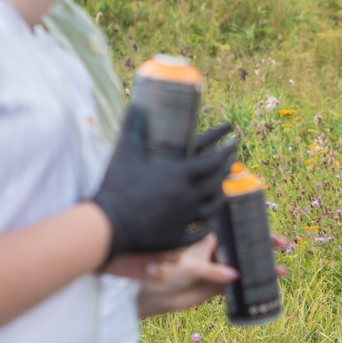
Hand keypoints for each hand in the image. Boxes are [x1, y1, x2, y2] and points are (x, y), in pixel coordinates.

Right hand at [92, 112, 236, 258]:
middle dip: (226, 168)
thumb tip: (135, 105)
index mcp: (180, 174)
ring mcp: (185, 218)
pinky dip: (207, 225)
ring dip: (220, 195)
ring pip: (213, 206)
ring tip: (222, 188)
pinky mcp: (178, 237)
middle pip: (216, 181)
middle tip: (231, 160)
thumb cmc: (117, 185)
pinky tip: (210, 222)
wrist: (108, 223)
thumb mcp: (125, 153)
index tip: (234, 140)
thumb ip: (132, 128)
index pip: (213, 160)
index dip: (226, 149)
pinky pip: (200, 232)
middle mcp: (188, 196)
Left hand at [137, 233, 294, 316]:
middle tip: (284, 247)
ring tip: (282, 272)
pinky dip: (255, 285)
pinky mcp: (220, 285)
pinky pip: (242, 284)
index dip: (257, 228)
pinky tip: (269, 287)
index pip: (238, 228)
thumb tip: (234, 275)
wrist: (156, 295)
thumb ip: (211, 271)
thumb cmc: (168, 272)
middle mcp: (218, 249)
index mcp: (211, 237)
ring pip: (247, 264)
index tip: (270, 231)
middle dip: (266, 245)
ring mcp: (220, 266)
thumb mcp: (190, 267)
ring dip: (264, 267)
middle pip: (247, 244)